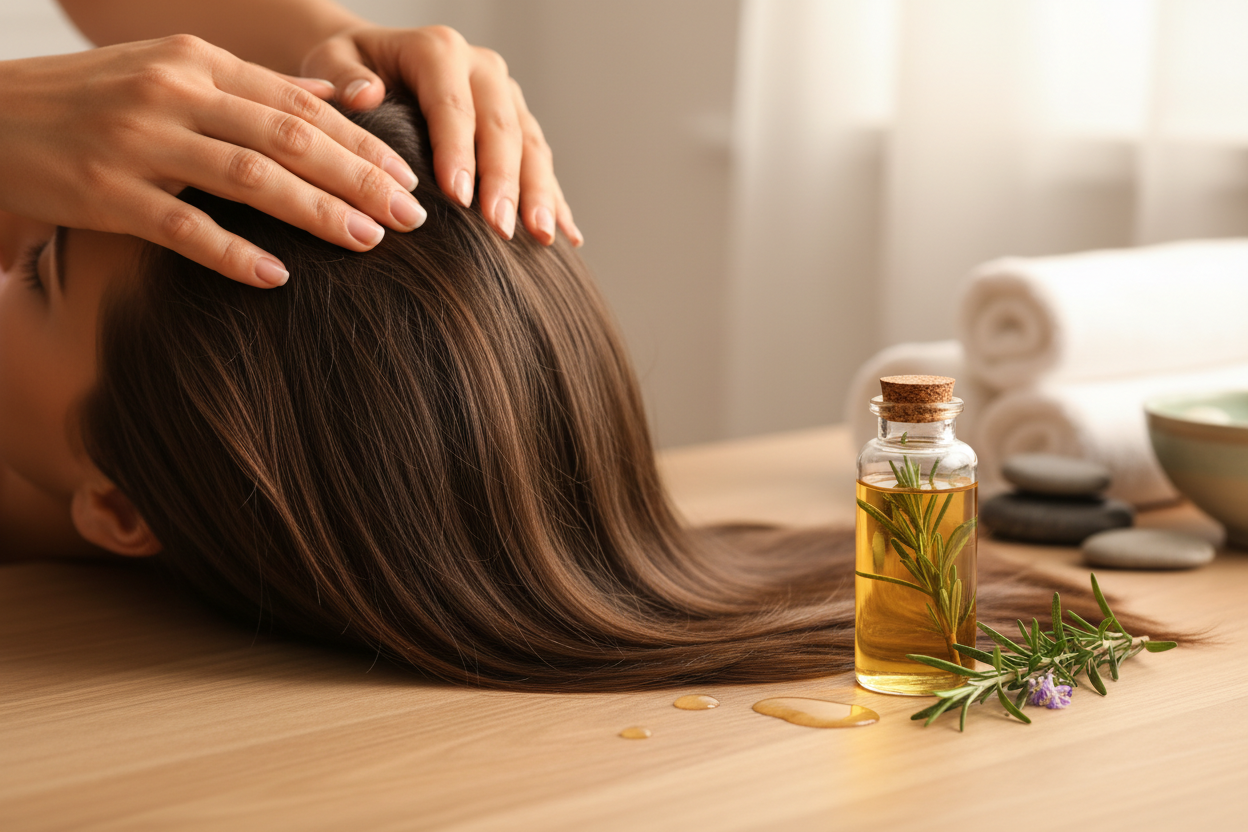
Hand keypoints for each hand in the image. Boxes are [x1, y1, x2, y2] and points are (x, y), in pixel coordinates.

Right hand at [0, 35, 426, 287]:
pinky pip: (182, 227)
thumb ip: (255, 88)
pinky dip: (234, 252)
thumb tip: (340, 98)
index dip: (361, 142)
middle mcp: (175, 92)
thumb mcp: (174, 71)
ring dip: (315, 211)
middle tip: (412, 216)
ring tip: (368, 241)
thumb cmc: (94, 98)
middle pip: (289, 138)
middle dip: (359, 177)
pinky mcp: (104, 192)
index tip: (409, 177)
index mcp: (199, 62)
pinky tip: (279, 277)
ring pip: (248, 177)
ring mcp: (138, 141)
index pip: (299, 104)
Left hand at [301, 25, 582, 246]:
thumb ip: (343, 77)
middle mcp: (482, 69)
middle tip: (502, 229)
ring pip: (532, 146)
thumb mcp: (332, 61)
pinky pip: (542, 163)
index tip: (459, 198)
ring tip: (541, 237)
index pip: (453, 104)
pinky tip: (565, 235)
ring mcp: (507, 97)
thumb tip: (365, 95)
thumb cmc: (349, 70)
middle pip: (502, 128)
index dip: (459, 151)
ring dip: (539, 193)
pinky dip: (555, 199)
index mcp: (439, 51)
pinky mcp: (520, 124)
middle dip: (506, 182)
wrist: (374, 63)